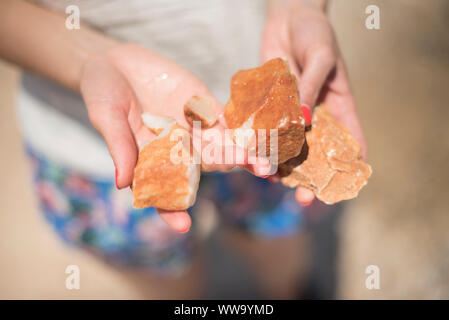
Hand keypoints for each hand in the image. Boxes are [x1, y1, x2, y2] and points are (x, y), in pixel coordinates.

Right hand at [81, 43, 268, 232]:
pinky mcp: (202, 106)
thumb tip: (122, 183)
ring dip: (242, 152)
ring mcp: (192, 128)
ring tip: (262, 161)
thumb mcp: (106, 118)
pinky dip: (241, 125)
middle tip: (246, 169)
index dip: (171, 210)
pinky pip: (224, 118)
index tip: (183, 226)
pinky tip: (259, 131)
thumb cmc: (102, 94)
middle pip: (202, 166)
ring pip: (221, 144)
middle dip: (224, 167)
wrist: (115, 64)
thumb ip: (120, 147)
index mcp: (152, 161)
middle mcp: (177, 150)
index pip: (162, 192)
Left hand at [261, 0, 366, 205]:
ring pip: (289, 146)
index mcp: (339, 107)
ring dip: (282, 164)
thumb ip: (310, 88)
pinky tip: (253, 156)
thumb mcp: (320, 57)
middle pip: (317, 153)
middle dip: (311, 175)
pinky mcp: (269, 104)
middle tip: (303, 195)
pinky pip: (266, 128)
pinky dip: (260, 142)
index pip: (351, 142)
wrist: (288, 16)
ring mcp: (291, 112)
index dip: (349, 166)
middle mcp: (315, 115)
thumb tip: (300, 121)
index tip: (342, 186)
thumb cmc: (315, 32)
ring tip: (274, 181)